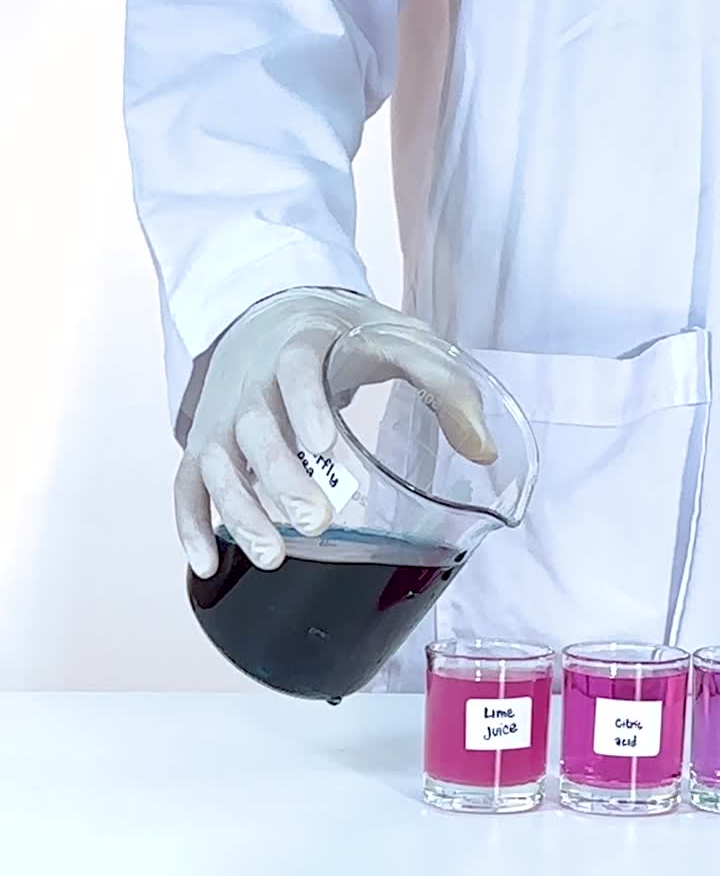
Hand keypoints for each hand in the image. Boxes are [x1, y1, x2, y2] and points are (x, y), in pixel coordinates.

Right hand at [175, 289, 495, 576]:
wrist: (273, 311)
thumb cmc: (345, 336)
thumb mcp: (400, 340)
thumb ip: (446, 385)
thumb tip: (485, 449)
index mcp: (301, 346)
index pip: (296, 369)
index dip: (305, 403)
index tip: (325, 442)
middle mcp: (254, 381)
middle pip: (254, 426)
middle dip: (279, 475)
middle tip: (316, 520)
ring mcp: (226, 416)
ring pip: (216, 461)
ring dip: (238, 509)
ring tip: (272, 555)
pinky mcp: (208, 443)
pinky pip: (187, 483)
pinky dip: (189, 523)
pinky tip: (208, 565)